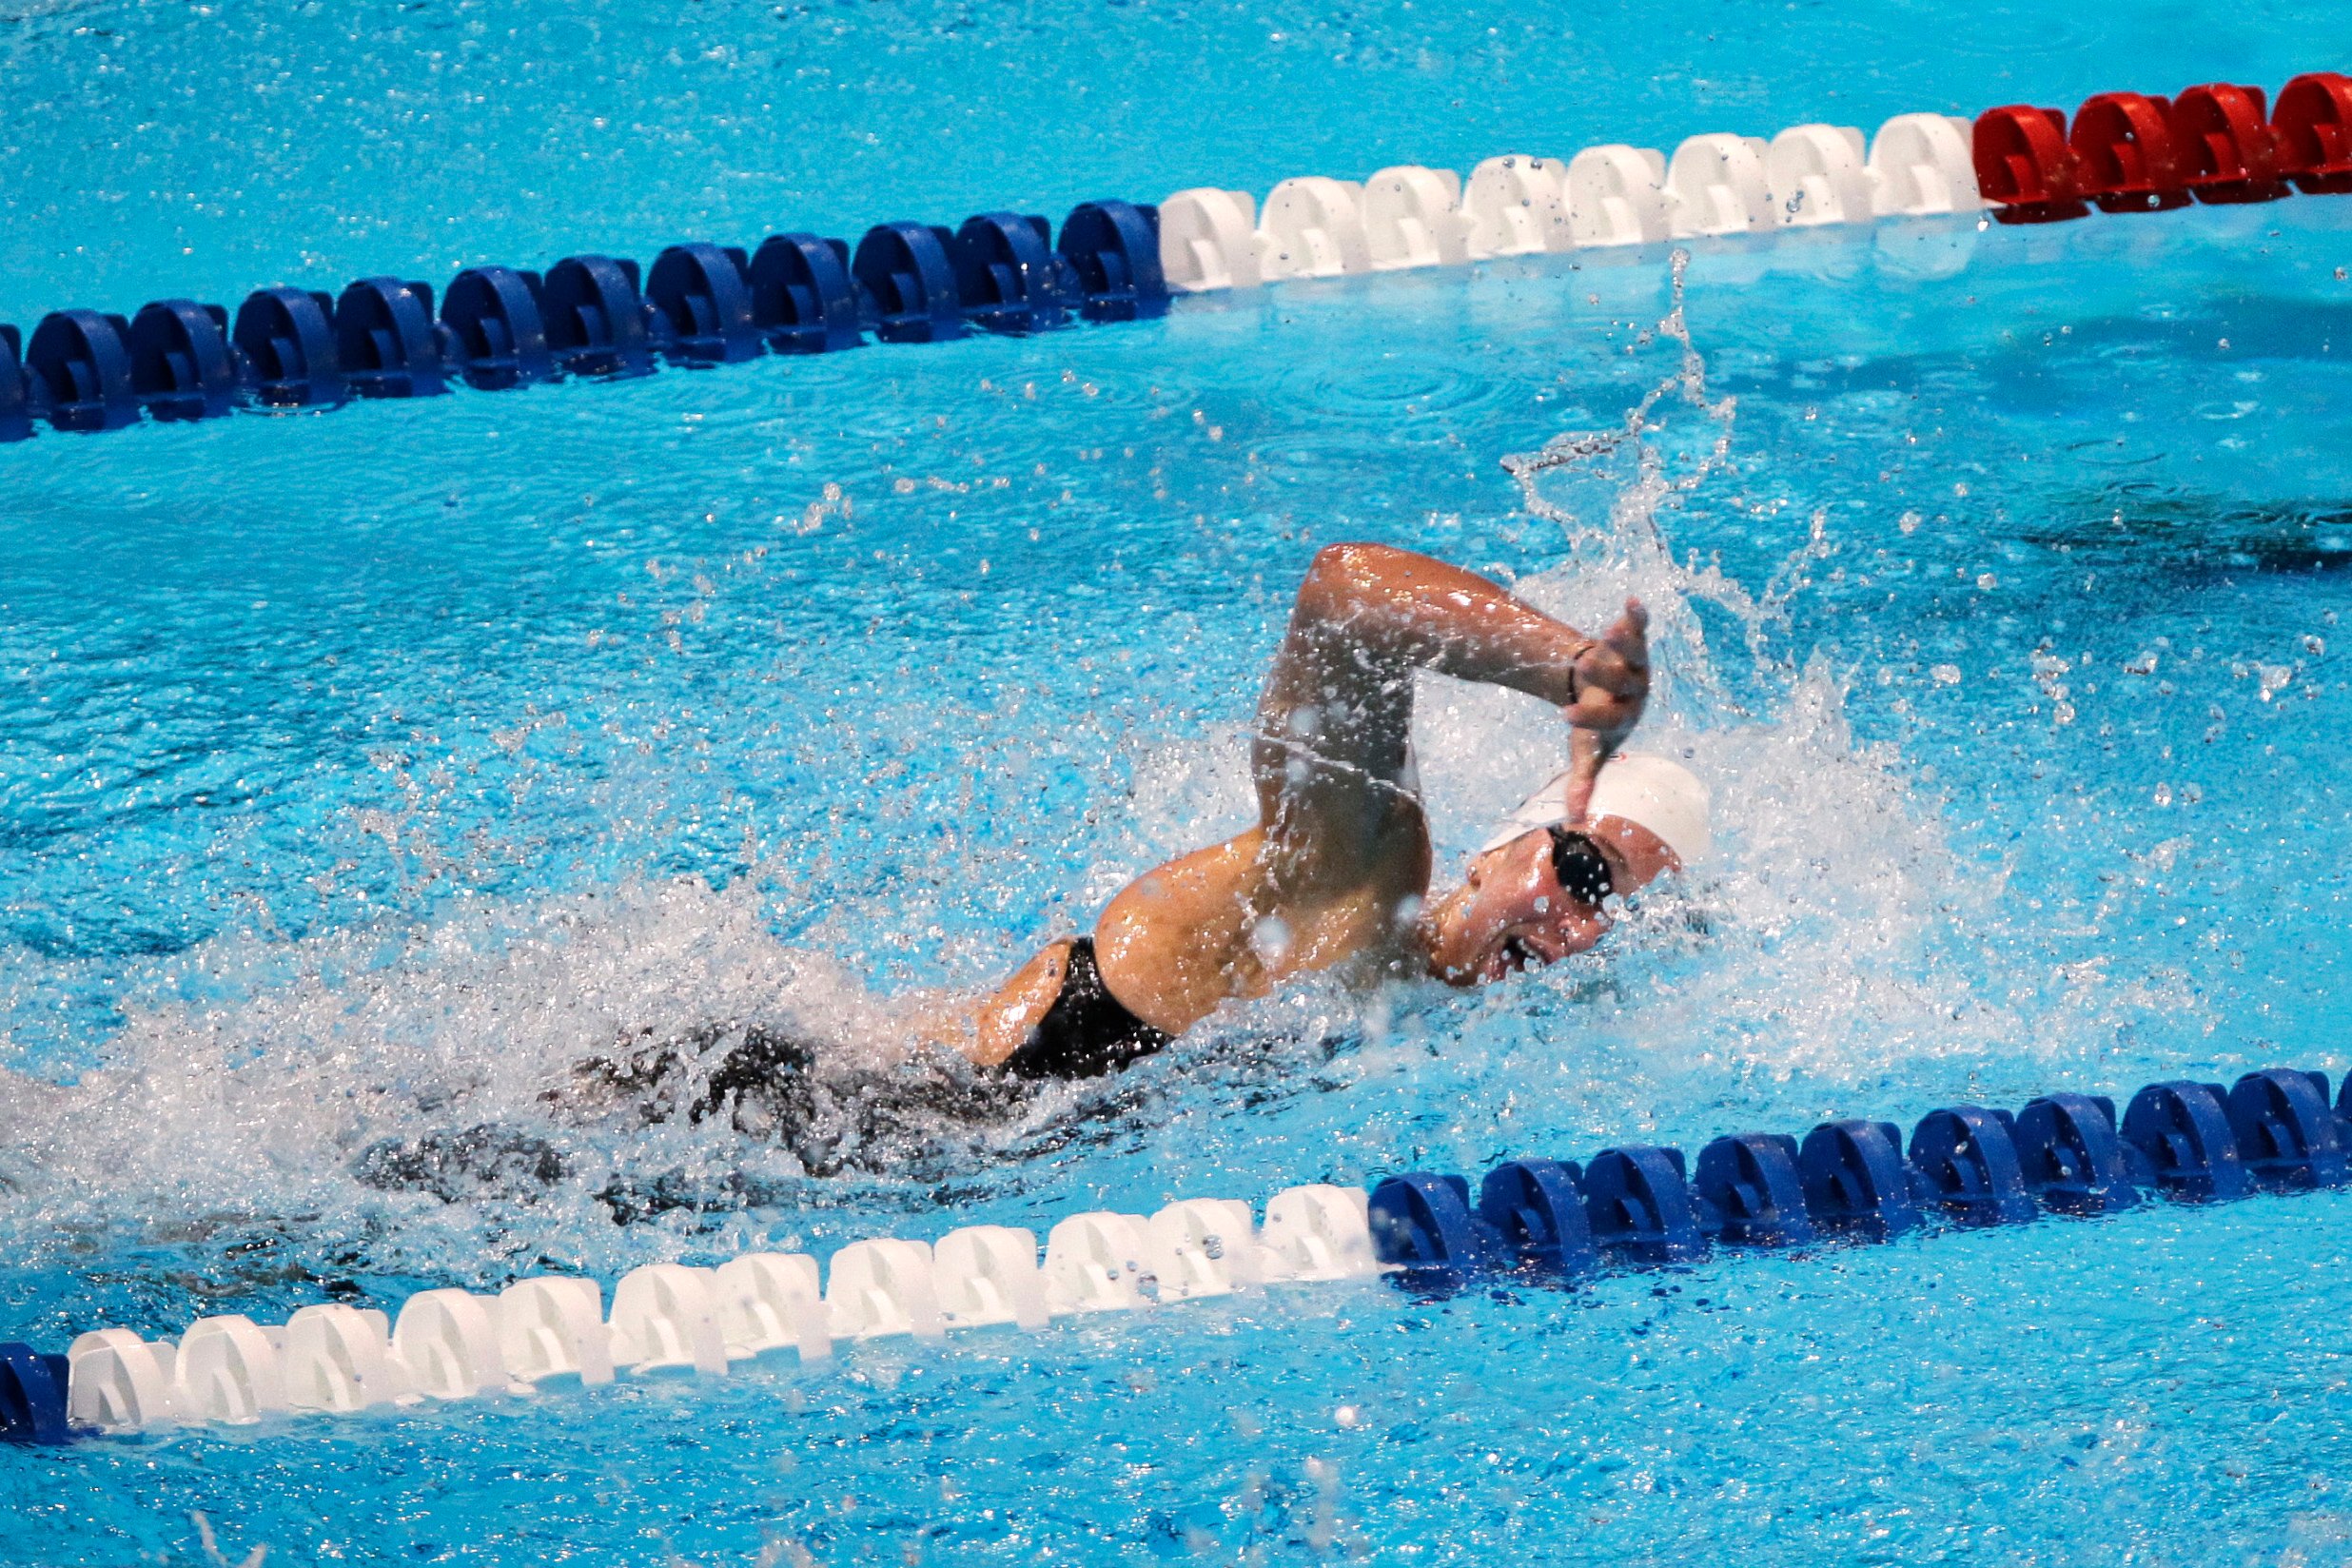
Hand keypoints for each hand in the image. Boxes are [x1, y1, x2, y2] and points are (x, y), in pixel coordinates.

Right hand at [1560, 597, 1648, 823]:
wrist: (1603, 689)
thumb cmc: (1594, 722)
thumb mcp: (1587, 750)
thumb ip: (1582, 782)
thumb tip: (1575, 823)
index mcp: (1624, 719)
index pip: (1608, 720)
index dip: (1589, 717)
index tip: (1564, 714)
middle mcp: (1636, 690)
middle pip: (1623, 682)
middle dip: (1605, 674)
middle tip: (1587, 664)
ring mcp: (1638, 664)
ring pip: (1634, 653)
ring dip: (1623, 642)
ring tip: (1607, 633)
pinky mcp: (1635, 641)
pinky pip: (1640, 628)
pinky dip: (1638, 615)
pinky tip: (1633, 600)